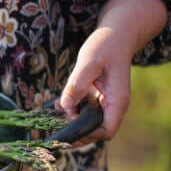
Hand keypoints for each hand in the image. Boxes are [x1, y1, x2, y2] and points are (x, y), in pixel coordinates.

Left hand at [59, 26, 131, 143]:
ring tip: (54, 111)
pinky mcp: (96, 96)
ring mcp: (105, 101)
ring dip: (69, 119)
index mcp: (117, 100)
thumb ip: (77, 84)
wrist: (116, 35)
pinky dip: (70, 109)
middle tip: (54, 124)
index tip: (68, 131)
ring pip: (87, 120)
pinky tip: (57, 103)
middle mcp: (113, 105)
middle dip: (75, 129)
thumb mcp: (89, 62)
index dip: (88, 136)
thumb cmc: (106, 45)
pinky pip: (83, 109)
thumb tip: (65, 105)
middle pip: (95, 130)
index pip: (107, 131)